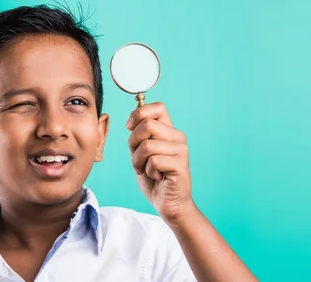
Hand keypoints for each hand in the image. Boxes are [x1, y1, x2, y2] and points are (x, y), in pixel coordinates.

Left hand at [126, 102, 195, 222]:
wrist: (168, 203)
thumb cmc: (154, 178)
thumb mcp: (140, 153)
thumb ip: (139, 136)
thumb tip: (132, 119)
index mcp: (168, 131)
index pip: (158, 107)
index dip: (139, 114)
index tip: (130, 127)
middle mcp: (177, 137)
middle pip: (147, 124)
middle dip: (133, 142)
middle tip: (137, 159)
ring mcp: (181, 150)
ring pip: (147, 145)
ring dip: (138, 161)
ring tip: (146, 170)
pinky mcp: (180, 165)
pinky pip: (154, 161)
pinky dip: (149, 171)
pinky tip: (157, 177)